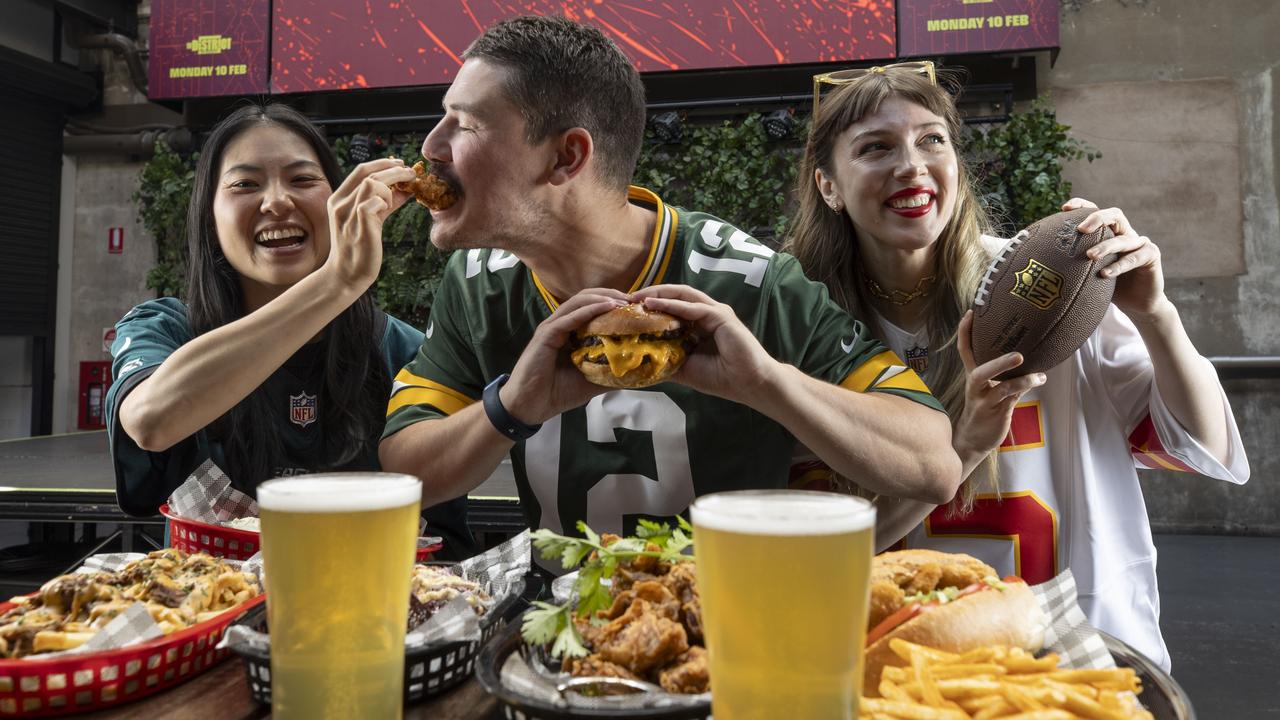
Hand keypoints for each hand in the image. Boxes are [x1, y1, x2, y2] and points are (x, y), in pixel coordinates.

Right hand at [323, 158, 416, 292]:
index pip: (361, 170)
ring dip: (389, 188)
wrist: (346, 275)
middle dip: (393, 169)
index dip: (383, 163)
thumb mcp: (371, 219)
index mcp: (338, 199)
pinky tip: (387, 211)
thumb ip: (385, 203)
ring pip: (372, 184)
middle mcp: (340, 204)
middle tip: (411, 173)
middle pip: (368, 173)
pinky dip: (385, 203)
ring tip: (393, 202)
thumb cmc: (359, 248)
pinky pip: (374, 203)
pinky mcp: (359, 227)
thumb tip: (406, 188)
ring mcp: (348, 215)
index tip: (400, 164)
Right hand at [500, 288, 632, 424]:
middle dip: (610, 294)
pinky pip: (569, 318)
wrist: (530, 406)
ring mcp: (551, 328)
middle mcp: (560, 325)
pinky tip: (606, 307)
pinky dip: (589, 310)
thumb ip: (609, 373)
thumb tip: (635, 372)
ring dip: (602, 298)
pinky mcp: (546, 335)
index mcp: (569, 332)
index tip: (634, 307)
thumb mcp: (590, 381)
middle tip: (633, 299)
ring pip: (578, 302)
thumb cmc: (556, 393)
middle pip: (585, 298)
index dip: (612, 303)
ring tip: (622, 301)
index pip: (591, 308)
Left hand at [632, 284, 775, 402]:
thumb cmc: (721, 377)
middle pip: (675, 295)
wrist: (749, 384)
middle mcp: (707, 313)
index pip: (672, 306)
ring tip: (638, 298)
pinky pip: (693, 307)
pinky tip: (655, 304)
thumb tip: (639, 360)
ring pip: (683, 295)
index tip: (628, 309)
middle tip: (628, 298)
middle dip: (651, 294)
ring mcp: (715, 312)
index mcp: (699, 322)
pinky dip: (673, 304)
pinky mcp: (722, 316)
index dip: (650, 305)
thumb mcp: (684, 368)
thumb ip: (665, 360)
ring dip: (659, 294)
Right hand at [952, 311, 1045, 467]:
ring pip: (1000, 388)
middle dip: (998, 362)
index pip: (965, 351)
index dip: (965, 332)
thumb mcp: (992, 389)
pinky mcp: (996, 413)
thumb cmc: (985, 410)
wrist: (972, 439)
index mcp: (973, 376)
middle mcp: (975, 387)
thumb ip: (1007, 374)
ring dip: (1019, 381)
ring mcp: (984, 401)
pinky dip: (1026, 389)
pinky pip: (1011, 399)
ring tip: (1038, 376)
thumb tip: (1031, 356)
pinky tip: (1040, 380)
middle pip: (979, 371)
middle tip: (1019, 355)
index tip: (972, 313)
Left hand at [1063, 198, 1170, 321]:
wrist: (1137, 304)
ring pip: (1123, 238)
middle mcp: (1125, 233)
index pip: (1096, 211)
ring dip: (1105, 246)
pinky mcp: (1151, 256)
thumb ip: (1070, 265)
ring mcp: (1139, 243)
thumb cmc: (1107, 287)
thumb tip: (1035, 267)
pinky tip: (1105, 274)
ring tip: (1089, 256)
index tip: (1064, 209)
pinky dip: (1120, 265)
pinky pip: (1136, 257)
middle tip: (1080, 229)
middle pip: (1114, 215)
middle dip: (1097, 217)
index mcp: (1109, 233)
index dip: (1082, 205)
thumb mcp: (1086, 274)